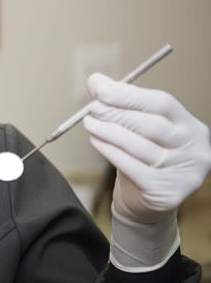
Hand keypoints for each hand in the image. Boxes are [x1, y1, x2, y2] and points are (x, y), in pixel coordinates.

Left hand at [82, 73, 210, 223]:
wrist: (143, 202)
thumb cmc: (139, 158)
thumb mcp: (133, 127)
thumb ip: (119, 103)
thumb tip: (95, 80)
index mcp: (189, 125)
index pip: (162, 103)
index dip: (129, 95)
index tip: (100, 89)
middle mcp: (194, 147)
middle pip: (153, 125)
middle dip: (118, 114)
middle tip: (92, 108)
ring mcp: (184, 172)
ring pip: (142, 147)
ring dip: (110, 132)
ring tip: (89, 123)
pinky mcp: (168, 192)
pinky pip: (134, 168)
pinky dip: (111, 152)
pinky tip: (96, 141)